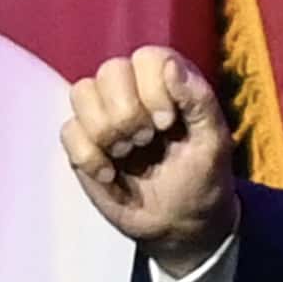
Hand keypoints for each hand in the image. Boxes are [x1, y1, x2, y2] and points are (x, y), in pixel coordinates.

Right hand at [60, 49, 236, 271]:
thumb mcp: (214, 143)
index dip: (152, 88)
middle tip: (146, 142)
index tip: (167, 124)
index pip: (147, 57)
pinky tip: (110, 174)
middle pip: (110, 71)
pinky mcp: (83, 141)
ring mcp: (103, 113)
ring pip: (81, 93)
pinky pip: (68, 130)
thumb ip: (200, 101)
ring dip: (105, 130)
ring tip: (127, 155)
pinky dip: (88, 156)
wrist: (181, 223)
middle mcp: (132, 89)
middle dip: (128, 112)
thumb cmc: (202, 178)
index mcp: (167, 81)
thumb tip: (170, 66)